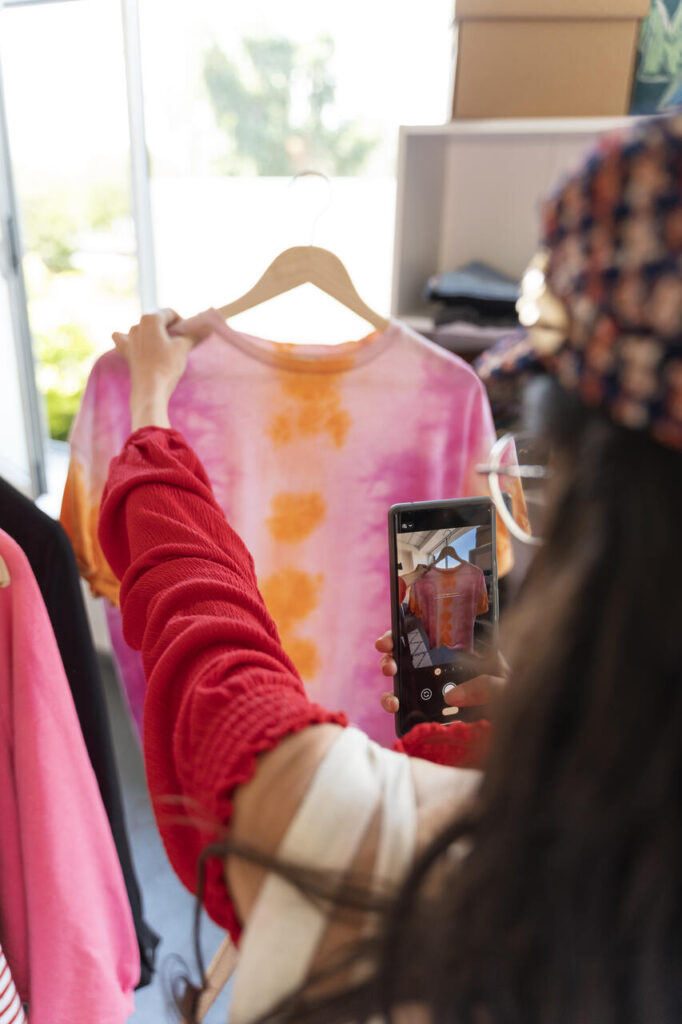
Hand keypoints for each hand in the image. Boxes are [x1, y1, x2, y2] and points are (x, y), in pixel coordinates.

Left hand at [112, 310, 194, 430]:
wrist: (150, 389)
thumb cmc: (167, 365)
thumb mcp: (183, 348)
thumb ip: (194, 335)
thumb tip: (208, 328)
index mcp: (150, 319)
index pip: (170, 313)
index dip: (181, 322)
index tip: (188, 334)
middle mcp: (137, 325)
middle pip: (156, 321)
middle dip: (168, 328)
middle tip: (179, 341)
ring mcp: (129, 339)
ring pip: (143, 330)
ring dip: (153, 334)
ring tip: (164, 347)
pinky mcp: (126, 353)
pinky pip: (124, 340)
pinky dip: (129, 339)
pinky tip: (133, 342)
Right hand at [375, 629, 507, 715]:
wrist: (523, 722)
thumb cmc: (518, 695)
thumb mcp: (508, 685)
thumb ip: (487, 685)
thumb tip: (452, 696)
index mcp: (462, 650)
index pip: (429, 633)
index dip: (404, 631)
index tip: (389, 640)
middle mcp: (444, 667)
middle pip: (408, 654)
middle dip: (391, 656)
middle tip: (390, 665)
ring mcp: (436, 689)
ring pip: (404, 680)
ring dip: (390, 684)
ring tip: (392, 695)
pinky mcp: (431, 710)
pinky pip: (408, 705)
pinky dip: (396, 705)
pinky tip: (396, 708)